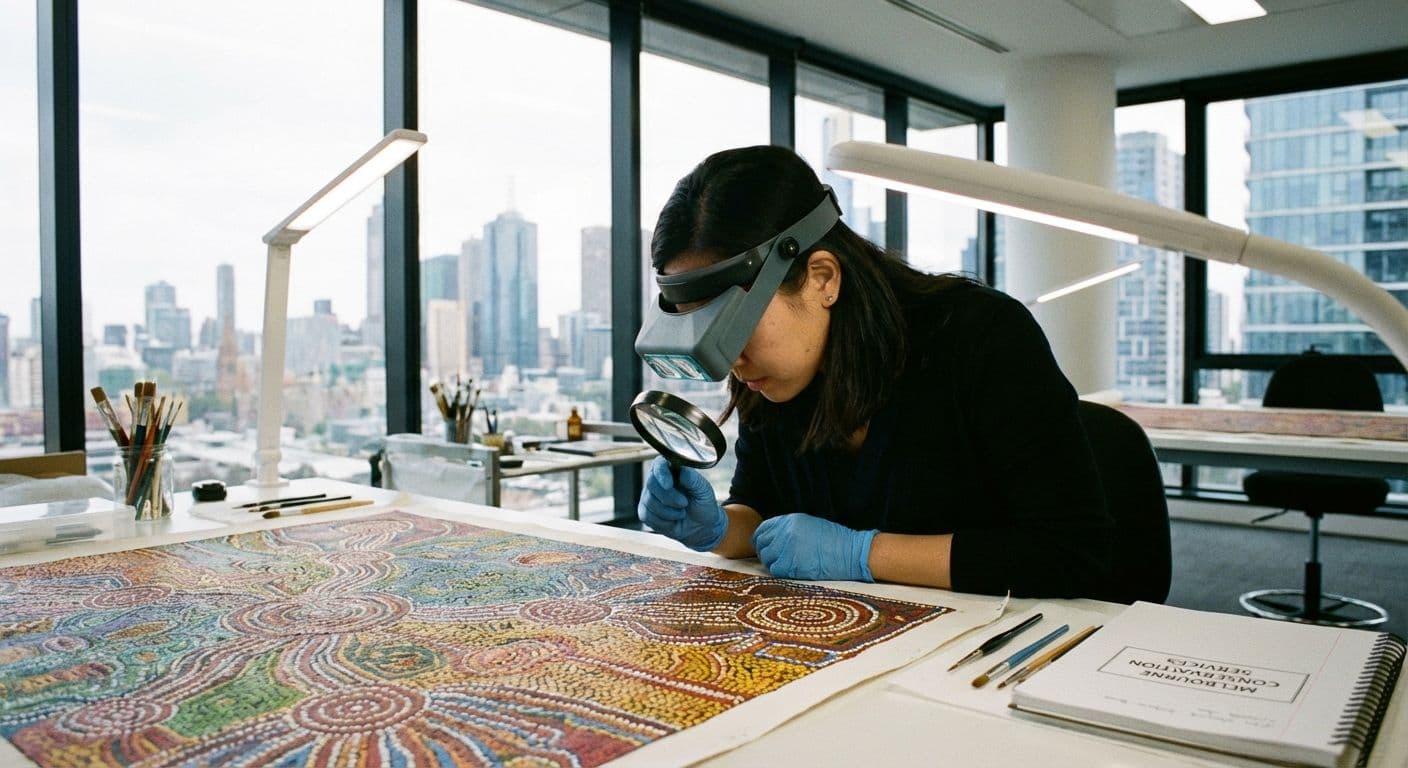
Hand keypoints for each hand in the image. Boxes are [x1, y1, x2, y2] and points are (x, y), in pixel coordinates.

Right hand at [638, 457, 726, 551]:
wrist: (701, 526)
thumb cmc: (702, 503)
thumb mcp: (703, 489)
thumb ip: (692, 478)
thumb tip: (680, 469)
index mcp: (671, 469)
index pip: (659, 464)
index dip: (662, 474)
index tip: (668, 485)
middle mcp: (656, 480)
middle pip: (651, 484)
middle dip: (669, 497)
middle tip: (684, 503)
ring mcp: (648, 496)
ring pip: (649, 502)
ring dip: (669, 512)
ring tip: (682, 513)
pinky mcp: (645, 512)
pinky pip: (647, 516)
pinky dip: (663, 522)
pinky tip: (673, 521)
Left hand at [752, 513, 876, 581]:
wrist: (850, 552)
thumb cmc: (835, 541)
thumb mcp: (810, 525)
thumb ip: (790, 529)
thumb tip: (774, 539)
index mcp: (790, 520)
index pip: (763, 529)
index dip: (761, 540)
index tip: (766, 547)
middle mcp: (785, 531)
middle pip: (761, 543)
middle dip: (765, 552)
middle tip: (775, 559)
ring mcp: (787, 547)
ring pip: (767, 558)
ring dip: (773, 563)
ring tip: (787, 565)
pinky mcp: (791, 563)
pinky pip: (775, 570)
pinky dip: (781, 572)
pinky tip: (792, 570)